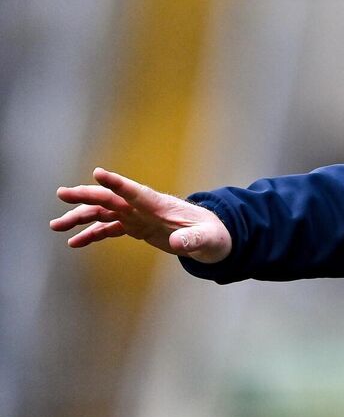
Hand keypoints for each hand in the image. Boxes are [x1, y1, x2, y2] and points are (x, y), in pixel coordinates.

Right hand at [52, 167, 231, 263]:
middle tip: (61, 194)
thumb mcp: (207, 240)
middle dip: (86, 196)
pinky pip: (109, 229)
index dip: (117, 183)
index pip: (136, 191)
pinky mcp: (136, 227)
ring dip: (80, 217)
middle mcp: (145, 207)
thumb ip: (193, 239)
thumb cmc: (213, 235)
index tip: (98, 173)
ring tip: (56, 226)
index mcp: (160, 205)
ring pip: (104, 213)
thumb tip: (179, 243)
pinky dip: (91, 234)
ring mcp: (138, 216)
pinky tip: (74, 242)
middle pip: (111, 198)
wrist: (212, 237)